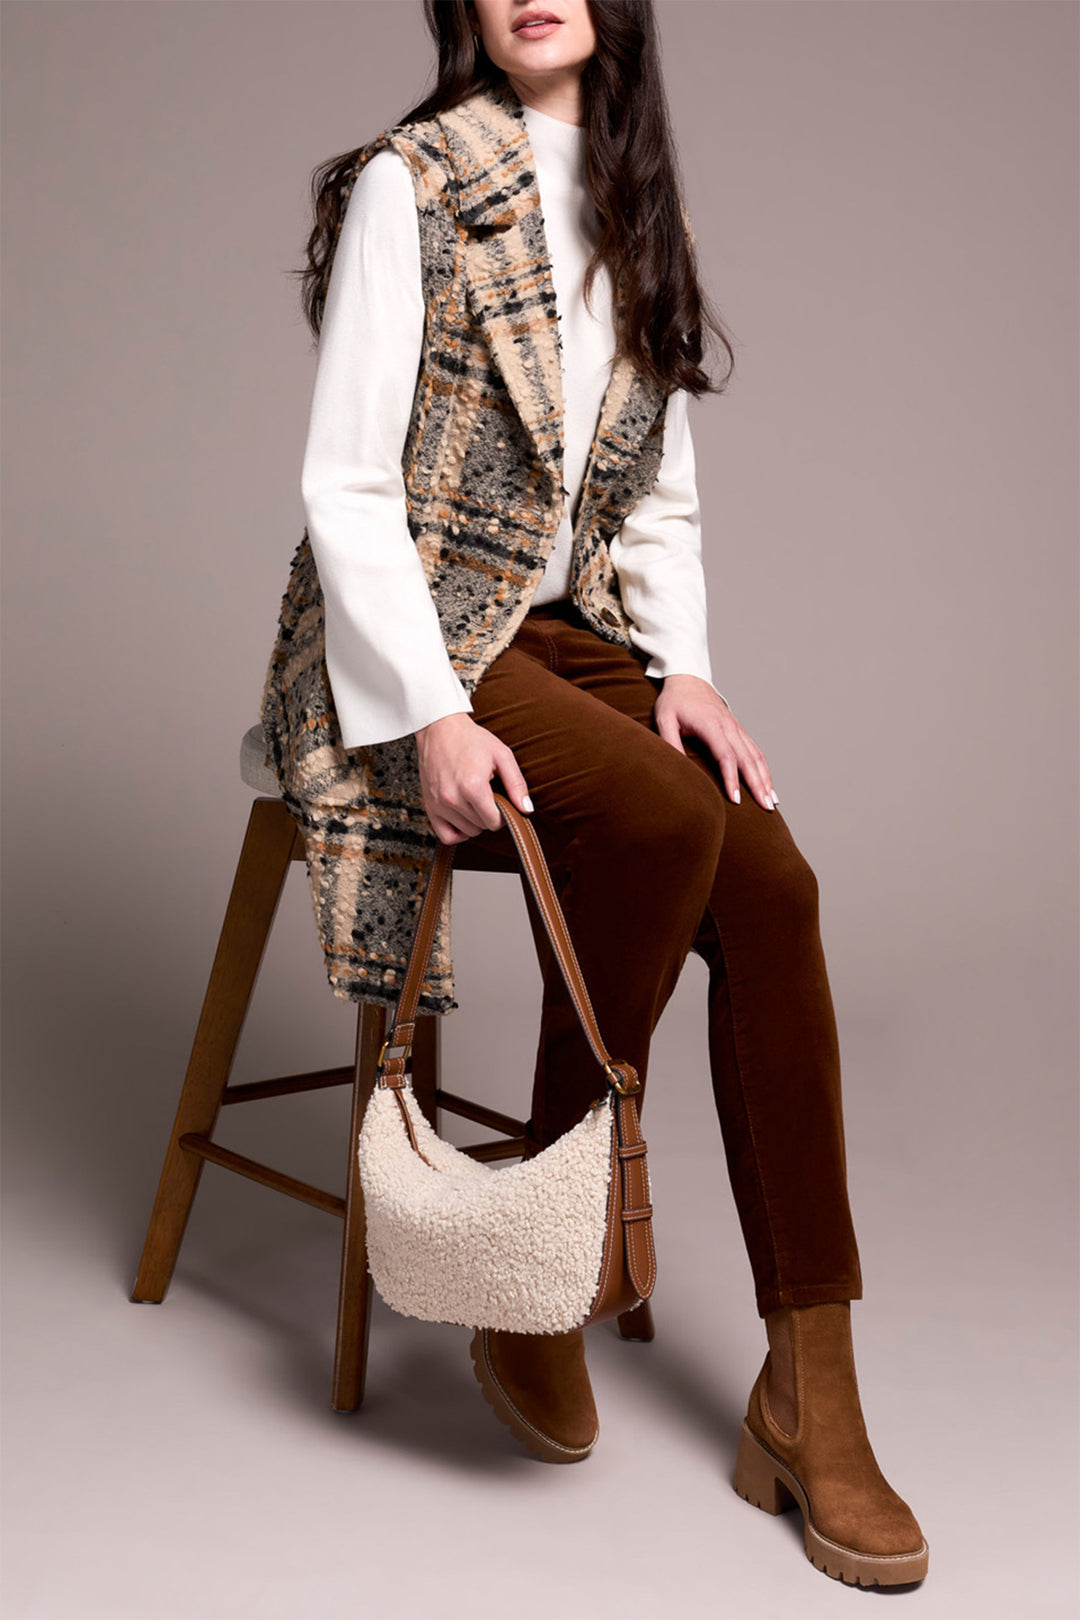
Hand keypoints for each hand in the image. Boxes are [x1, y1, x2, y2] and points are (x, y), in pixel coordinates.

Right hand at [414, 712, 533, 843]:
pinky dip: (457, 833)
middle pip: (482, 827)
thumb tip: (526, 809)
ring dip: (475, 821)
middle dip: (490, 815)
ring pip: (467, 832)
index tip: (502, 801)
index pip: (495, 822)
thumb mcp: (501, 755)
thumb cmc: (471, 739)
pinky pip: (446, 836)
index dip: (503, 814)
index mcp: (472, 786)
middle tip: (488, 795)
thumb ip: (516, 784)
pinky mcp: (429, 807)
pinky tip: (464, 818)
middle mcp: (453, 798)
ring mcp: (439, 804)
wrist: (440, 729)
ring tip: (474, 800)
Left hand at [654, 675, 778, 811]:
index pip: (726, 755)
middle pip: (748, 759)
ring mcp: (737, 727)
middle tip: (766, 808)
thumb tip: (678, 769)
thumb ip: (670, 742)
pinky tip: (768, 785)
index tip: (737, 800)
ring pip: (756, 756)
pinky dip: (764, 769)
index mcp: (711, 724)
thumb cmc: (674, 701)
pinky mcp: (739, 730)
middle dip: (758, 785)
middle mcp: (729, 726)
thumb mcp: (664, 719)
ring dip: (766, 779)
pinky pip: (756, 751)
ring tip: (772, 802)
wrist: (688, 678)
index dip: (732, 779)